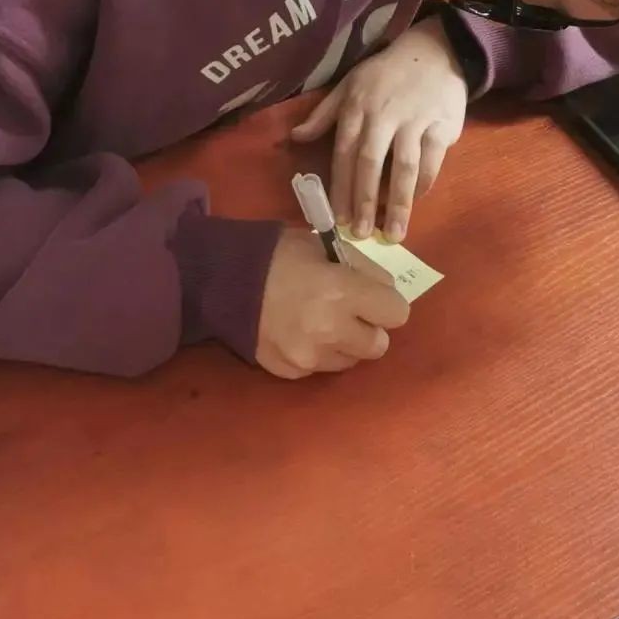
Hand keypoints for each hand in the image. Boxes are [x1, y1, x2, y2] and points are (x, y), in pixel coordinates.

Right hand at [257, 228, 409, 379]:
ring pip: (350, 360)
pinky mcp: (291, 371)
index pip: (397, 314)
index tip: (373, 297)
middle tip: (348, 312)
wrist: (221, 280)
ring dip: (344, 344)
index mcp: (342, 292)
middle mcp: (330, 330)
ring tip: (320, 322)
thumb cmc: (277, 255)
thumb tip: (386, 291)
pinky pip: (320, 368)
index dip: (387, 304)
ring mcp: (309, 356)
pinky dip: (317, 353)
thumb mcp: (325, 247)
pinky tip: (298, 332)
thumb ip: (363, 269)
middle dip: (369, 328)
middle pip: (378, 345)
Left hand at [292, 18, 467, 240]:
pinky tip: (416, 201)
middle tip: (361, 234)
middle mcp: (383, 116)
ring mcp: (414, 121)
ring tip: (393, 233)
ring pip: (403, 168)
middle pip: (370, 164)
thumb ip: (324, 114)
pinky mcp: (441, 125)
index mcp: (357, 108)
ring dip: (396, 203)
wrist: (435, 50)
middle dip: (363, 202)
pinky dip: (423, 184)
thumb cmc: (386, 72)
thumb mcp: (349, 84)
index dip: (340, 189)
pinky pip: (431, 162)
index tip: (336, 219)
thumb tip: (295, 137)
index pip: (344, 154)